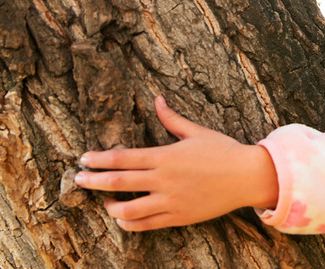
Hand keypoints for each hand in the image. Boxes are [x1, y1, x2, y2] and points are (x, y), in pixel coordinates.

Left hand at [74, 95, 278, 230]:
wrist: (247, 177)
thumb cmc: (223, 151)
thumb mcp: (197, 131)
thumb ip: (172, 119)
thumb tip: (157, 100)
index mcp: (166, 157)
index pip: (123, 158)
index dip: (100, 159)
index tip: (84, 159)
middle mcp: (164, 180)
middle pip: (119, 183)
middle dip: (94, 181)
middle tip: (78, 180)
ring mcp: (170, 201)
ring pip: (128, 210)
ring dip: (111, 207)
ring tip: (105, 203)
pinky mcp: (178, 217)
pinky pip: (146, 225)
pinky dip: (129, 224)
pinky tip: (123, 219)